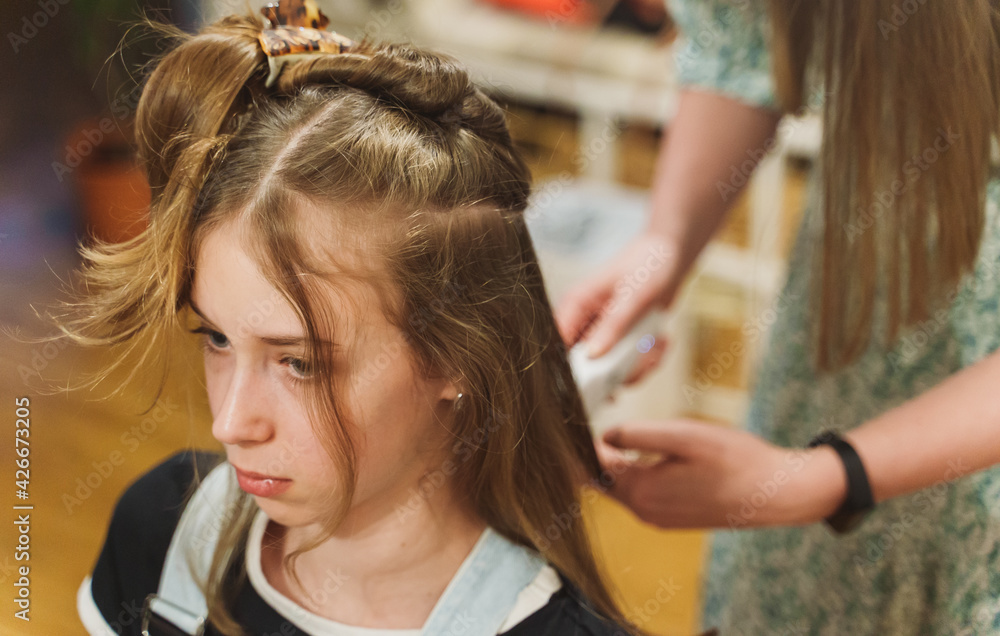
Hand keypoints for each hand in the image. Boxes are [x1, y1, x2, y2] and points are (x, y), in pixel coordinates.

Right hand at [555, 233, 681, 366]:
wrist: (669, 256)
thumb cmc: (647, 265)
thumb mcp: (632, 296)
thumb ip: (612, 325)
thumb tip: (592, 355)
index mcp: (575, 305)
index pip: (557, 343)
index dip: (570, 367)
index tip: (598, 379)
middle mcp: (583, 323)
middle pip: (585, 367)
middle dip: (617, 371)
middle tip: (644, 358)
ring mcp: (601, 335)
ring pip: (609, 373)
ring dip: (639, 365)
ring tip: (658, 344)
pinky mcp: (619, 343)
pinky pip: (628, 367)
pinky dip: (648, 360)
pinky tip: (661, 341)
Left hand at [598, 420, 846, 528]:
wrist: (775, 493)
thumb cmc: (735, 460)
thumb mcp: (684, 435)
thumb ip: (638, 434)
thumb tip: (603, 436)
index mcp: (642, 493)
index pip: (591, 468)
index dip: (578, 442)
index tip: (567, 418)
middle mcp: (644, 511)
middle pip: (601, 480)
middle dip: (590, 453)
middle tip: (580, 420)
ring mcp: (658, 517)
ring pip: (619, 487)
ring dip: (610, 463)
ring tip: (601, 431)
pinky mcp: (672, 516)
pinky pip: (639, 493)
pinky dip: (630, 474)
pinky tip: (633, 453)